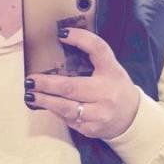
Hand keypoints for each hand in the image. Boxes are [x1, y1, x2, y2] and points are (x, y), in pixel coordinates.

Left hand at [25, 28, 140, 139]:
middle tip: (31, 80)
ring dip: (45, 101)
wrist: (132, 117)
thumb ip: (92, 55)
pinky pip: (68, 119)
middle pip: (72, 87)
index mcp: (112, 71)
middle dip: (48, 84)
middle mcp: (106, 93)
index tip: (62, 34)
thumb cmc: (115, 87)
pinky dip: (55, 111)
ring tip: (31, 95)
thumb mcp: (110, 67)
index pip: (98, 49)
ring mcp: (99, 114)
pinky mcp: (91, 129)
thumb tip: (64, 39)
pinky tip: (46, 105)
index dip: (80, 39)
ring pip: (66, 108)